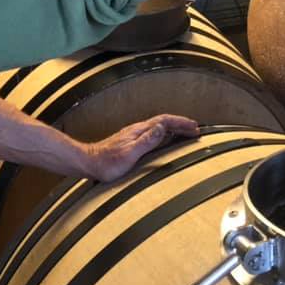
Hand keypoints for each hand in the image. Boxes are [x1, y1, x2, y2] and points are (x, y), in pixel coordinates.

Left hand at [82, 114, 199, 181]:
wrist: (88, 163)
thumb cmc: (107, 163)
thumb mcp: (129, 153)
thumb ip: (146, 140)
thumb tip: (162, 127)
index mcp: (139, 131)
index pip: (164, 121)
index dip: (181, 123)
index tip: (195, 127)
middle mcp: (137, 130)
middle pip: (163, 123)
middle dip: (180, 125)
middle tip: (195, 130)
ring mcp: (133, 136)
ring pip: (158, 129)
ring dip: (173, 130)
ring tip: (185, 135)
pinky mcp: (130, 143)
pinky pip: (152, 136)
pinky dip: (164, 137)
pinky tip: (165, 143)